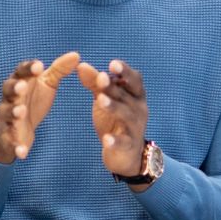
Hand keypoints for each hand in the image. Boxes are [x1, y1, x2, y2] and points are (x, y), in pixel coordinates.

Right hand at [0, 53, 80, 163]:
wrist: (14, 129)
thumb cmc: (31, 101)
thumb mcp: (46, 85)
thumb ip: (59, 70)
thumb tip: (76, 55)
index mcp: (20, 82)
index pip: (20, 71)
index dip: (28, 68)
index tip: (40, 66)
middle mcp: (10, 98)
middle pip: (8, 90)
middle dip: (15, 88)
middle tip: (23, 86)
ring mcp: (7, 117)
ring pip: (6, 113)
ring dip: (13, 112)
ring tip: (21, 112)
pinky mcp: (8, 136)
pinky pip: (10, 141)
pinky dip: (16, 146)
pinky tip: (23, 153)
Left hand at [78, 59, 149, 178]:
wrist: (126, 154)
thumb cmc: (116, 121)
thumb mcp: (105, 100)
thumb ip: (95, 83)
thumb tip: (81, 65)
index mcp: (136, 95)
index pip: (135, 79)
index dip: (125, 71)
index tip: (112, 64)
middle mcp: (139, 109)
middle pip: (128, 95)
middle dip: (115, 86)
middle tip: (101, 77)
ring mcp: (135, 127)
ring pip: (126, 115)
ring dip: (114, 107)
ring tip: (100, 100)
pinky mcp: (129, 145)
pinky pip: (123, 142)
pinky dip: (115, 140)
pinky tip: (106, 139)